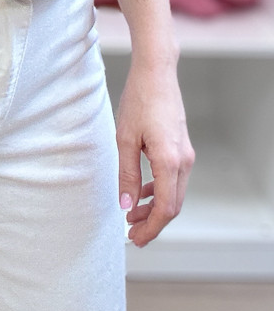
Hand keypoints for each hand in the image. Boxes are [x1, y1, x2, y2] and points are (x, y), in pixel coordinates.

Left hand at [116, 60, 194, 246]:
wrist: (156, 72)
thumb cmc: (139, 100)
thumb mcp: (125, 139)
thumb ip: (127, 175)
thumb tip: (126, 206)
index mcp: (170, 162)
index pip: (165, 209)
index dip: (150, 228)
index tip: (134, 238)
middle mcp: (184, 161)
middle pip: (172, 205)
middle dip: (152, 222)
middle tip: (130, 232)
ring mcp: (186, 154)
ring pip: (174, 193)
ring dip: (154, 207)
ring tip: (132, 214)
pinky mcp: (182, 148)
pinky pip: (173, 179)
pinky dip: (159, 191)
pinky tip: (141, 192)